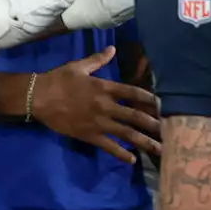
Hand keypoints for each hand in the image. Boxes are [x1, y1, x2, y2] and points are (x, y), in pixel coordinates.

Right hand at [31, 46, 160, 163]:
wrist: (38, 97)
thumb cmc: (58, 79)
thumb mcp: (79, 66)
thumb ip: (98, 59)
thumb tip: (112, 48)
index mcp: (104, 87)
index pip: (133, 93)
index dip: (150, 99)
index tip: (165, 104)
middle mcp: (105, 106)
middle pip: (135, 116)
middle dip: (154, 124)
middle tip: (172, 131)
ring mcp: (98, 122)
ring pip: (126, 134)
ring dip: (145, 142)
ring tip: (160, 150)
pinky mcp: (89, 136)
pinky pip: (109, 146)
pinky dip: (121, 154)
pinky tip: (132, 160)